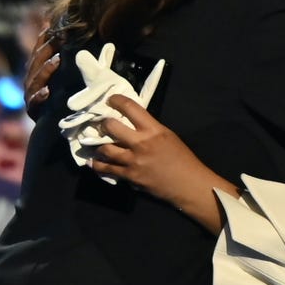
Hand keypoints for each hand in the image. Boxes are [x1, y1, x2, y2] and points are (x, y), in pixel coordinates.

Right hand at [24, 25, 60, 115]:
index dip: (44, 38)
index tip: (53, 26)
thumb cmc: (58, 98)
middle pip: (36, 61)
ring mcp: (30, 95)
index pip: (38, 50)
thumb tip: (63, 34)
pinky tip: (47, 91)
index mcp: (35, 70)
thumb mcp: (61, 78)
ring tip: (57, 60)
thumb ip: (61, 59)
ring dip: (46, 69)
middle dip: (47, 49)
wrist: (50, 128)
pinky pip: (35, 102)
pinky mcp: (32, 111)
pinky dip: (40, 96)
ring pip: (36, 79)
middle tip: (59, 38)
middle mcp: (30, 80)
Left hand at [89, 95, 209, 205]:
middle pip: (111, 127)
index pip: (130, 108)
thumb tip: (133, 125)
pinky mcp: (130, 176)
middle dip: (103, 124)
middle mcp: (141, 143)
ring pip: (105, 149)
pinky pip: (107, 169)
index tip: (110, 100)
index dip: (116, 101)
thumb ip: (150, 130)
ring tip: (98, 146)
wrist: (189, 184)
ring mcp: (133, 160)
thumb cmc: (183, 159)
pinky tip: (95, 163)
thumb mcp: (169, 137)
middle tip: (102, 126)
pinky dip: (99, 165)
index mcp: (153, 130)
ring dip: (99, 146)